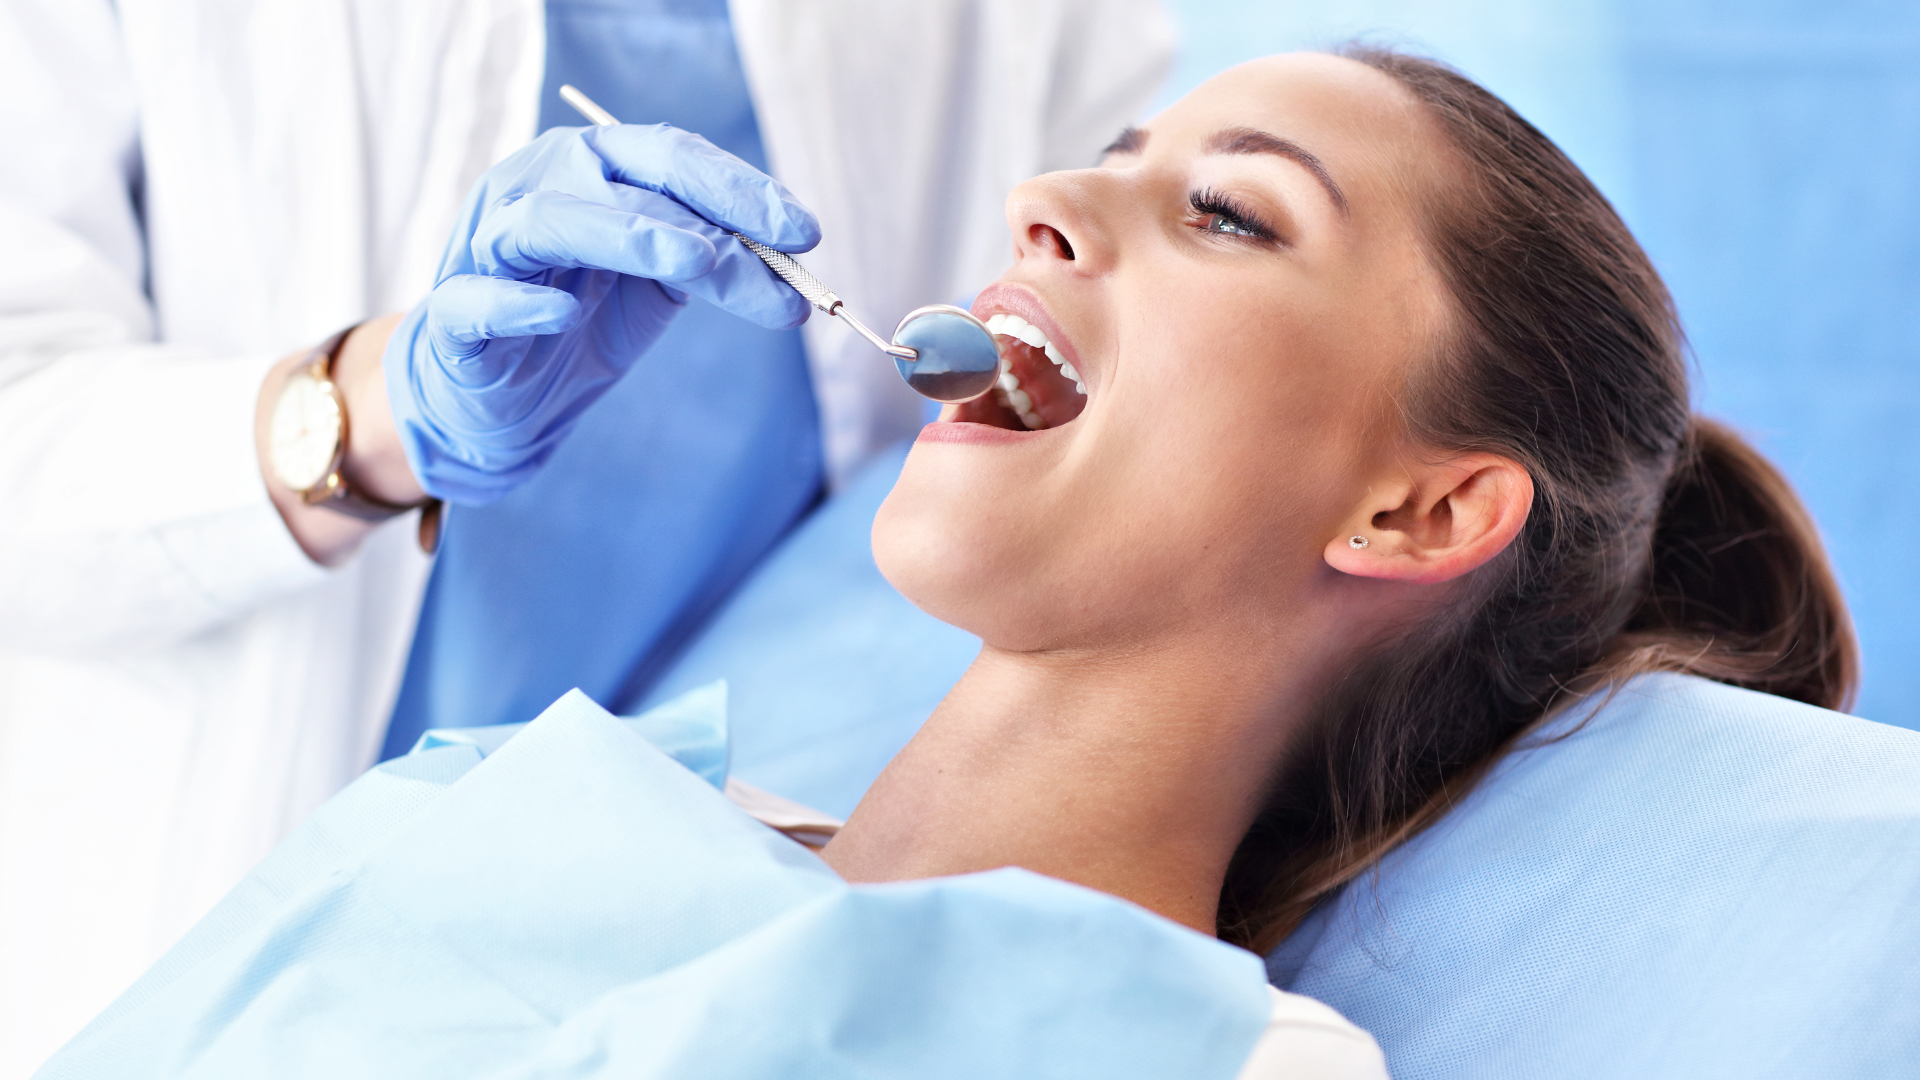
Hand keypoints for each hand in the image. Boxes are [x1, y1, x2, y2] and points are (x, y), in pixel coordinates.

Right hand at [385, 123, 819, 503]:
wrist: (499, 399)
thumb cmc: (580, 324)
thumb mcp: (659, 289)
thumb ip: (713, 265)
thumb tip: (792, 267)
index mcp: (587, 169)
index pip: (669, 156)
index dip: (741, 188)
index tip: (807, 233)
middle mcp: (534, 189)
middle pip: (622, 176)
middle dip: (709, 211)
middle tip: (781, 251)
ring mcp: (486, 248)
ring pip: (549, 221)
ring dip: (627, 235)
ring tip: (697, 263)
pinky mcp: (452, 315)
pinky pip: (478, 300)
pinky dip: (517, 303)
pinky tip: (562, 317)